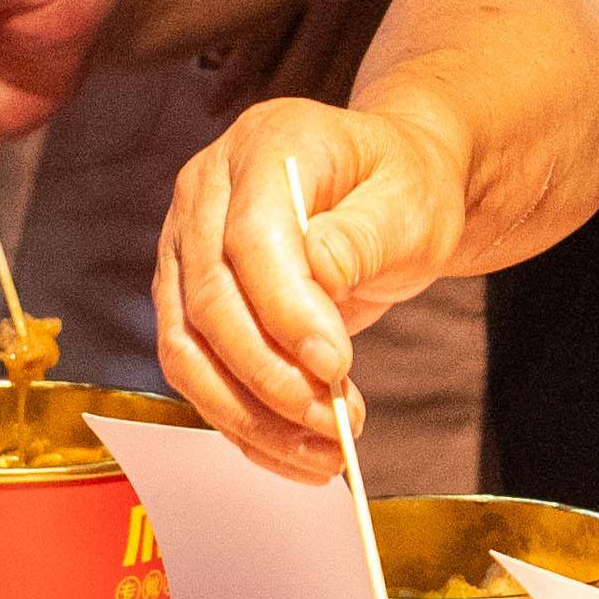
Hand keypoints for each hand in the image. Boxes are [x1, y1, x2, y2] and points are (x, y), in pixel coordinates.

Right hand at [153, 97, 470, 476]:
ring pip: (188, 348)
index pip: (252, 238)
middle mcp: (206, 190)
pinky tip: (296, 453)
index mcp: (264, 145)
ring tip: (324, 452)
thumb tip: (320, 271)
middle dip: (271, 376)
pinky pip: (196, 372)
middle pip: (210, 299)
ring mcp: (186, 246)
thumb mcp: (412, 200)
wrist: (386, 195)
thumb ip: (366, 233)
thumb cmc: (403, 190)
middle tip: (336, 423)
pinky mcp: (186, 299)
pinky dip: (242, 423)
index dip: (286, 309)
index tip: (336, 366)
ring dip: (250, 414)